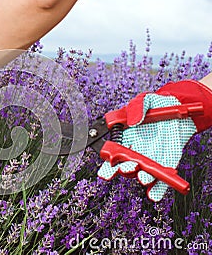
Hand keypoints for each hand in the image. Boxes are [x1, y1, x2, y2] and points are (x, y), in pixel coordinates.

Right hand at [98, 80, 211, 201]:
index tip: (109, 161)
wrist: (183, 109)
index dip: (109, 158)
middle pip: (125, 165)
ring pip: (142, 174)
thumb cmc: (159, 104)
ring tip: (145, 178)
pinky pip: (161, 180)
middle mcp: (136, 150)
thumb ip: (136, 107)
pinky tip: (154, 194)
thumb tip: (133, 122)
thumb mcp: (146, 99)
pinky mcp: (167, 164)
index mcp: (125, 136)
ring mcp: (151, 158)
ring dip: (142, 178)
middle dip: (124, 169)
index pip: (113, 151)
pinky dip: (158, 190)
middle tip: (128, 167)